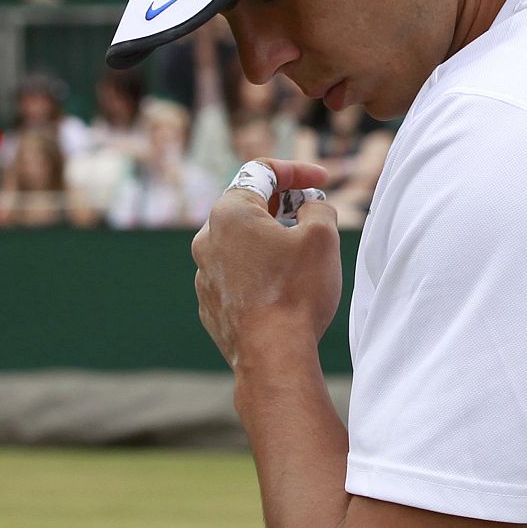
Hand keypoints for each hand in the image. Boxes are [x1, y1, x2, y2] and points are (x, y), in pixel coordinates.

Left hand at [191, 159, 340, 370]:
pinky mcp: (211, 305)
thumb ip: (317, 207)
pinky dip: (260, 273)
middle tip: (313, 215)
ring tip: (301, 256)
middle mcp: (207, 240)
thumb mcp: (322, 236)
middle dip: (283, 206)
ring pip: (242, 245)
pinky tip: (283, 288)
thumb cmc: (296, 292)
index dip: (296, 171)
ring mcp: (204, 275)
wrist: (272, 356)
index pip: (262, 173)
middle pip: (248, 208)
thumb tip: (309, 208)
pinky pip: (237, 276)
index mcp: (229, 213)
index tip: (321, 181)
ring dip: (271, 242)